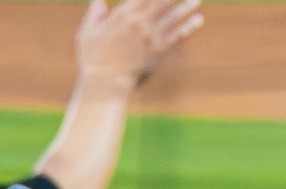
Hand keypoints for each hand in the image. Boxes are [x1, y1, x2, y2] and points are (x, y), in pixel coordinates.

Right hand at [74, 0, 202, 92]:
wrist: (105, 84)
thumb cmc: (93, 59)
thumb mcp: (87, 33)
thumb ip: (95, 15)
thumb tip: (99, 3)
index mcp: (124, 15)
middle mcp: (140, 23)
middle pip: (162, 1)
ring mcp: (150, 38)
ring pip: (172, 18)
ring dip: (186, 8)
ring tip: (197, 0)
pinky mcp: (157, 53)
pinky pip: (176, 37)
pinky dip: (187, 28)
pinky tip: (197, 21)